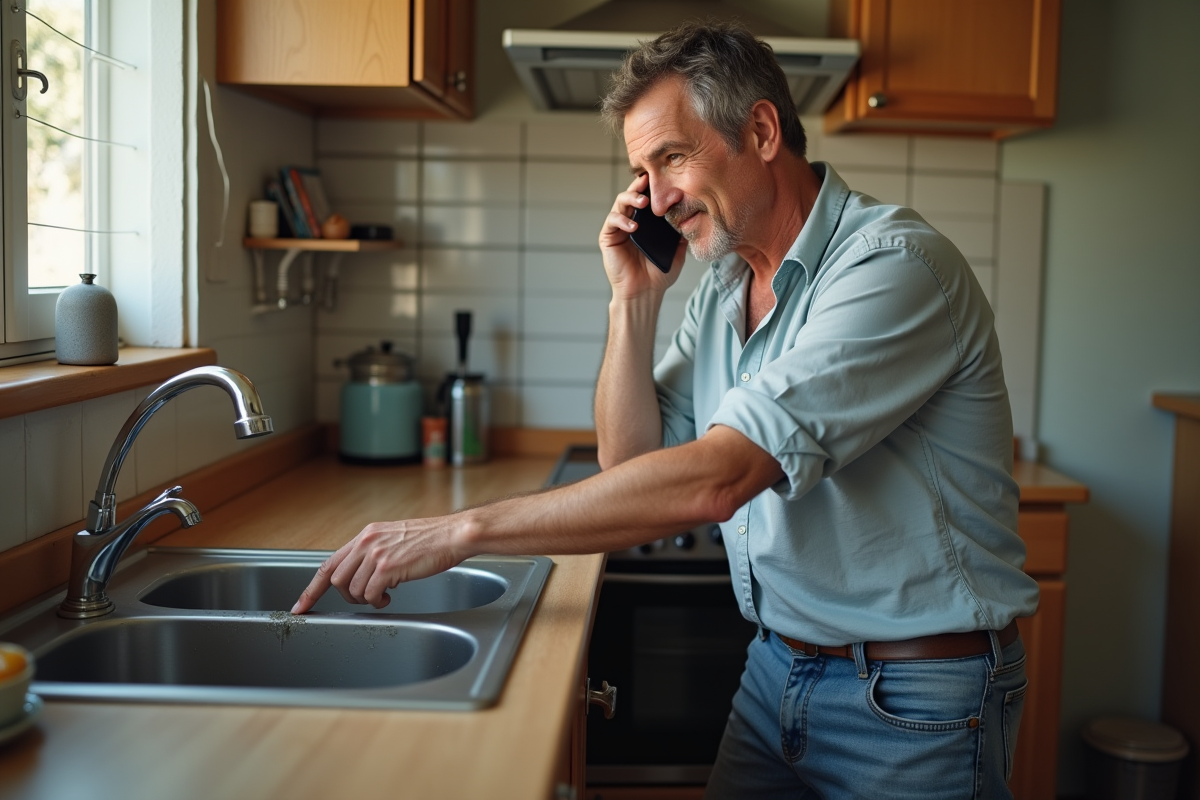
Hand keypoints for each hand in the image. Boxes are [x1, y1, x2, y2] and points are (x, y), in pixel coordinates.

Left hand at [290, 517, 467, 613]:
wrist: (453, 535)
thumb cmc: (432, 539)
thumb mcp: (394, 538)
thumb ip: (375, 552)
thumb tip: (364, 575)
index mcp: (366, 535)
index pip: (329, 563)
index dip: (311, 588)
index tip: (301, 605)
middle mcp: (367, 542)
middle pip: (336, 579)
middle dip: (347, 596)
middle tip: (366, 599)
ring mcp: (376, 554)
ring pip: (353, 590)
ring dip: (365, 600)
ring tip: (383, 596)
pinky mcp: (388, 567)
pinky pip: (371, 595)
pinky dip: (378, 602)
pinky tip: (389, 598)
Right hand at [599, 173, 686, 300]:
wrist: (644, 292)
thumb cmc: (659, 273)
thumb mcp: (677, 250)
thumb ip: (682, 233)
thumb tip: (694, 215)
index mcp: (646, 222)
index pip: (647, 198)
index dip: (652, 187)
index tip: (662, 178)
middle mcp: (631, 221)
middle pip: (631, 195)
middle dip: (639, 186)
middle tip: (648, 181)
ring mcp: (619, 228)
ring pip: (620, 203)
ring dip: (630, 198)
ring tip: (643, 202)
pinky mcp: (608, 237)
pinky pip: (612, 221)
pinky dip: (622, 219)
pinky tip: (634, 225)